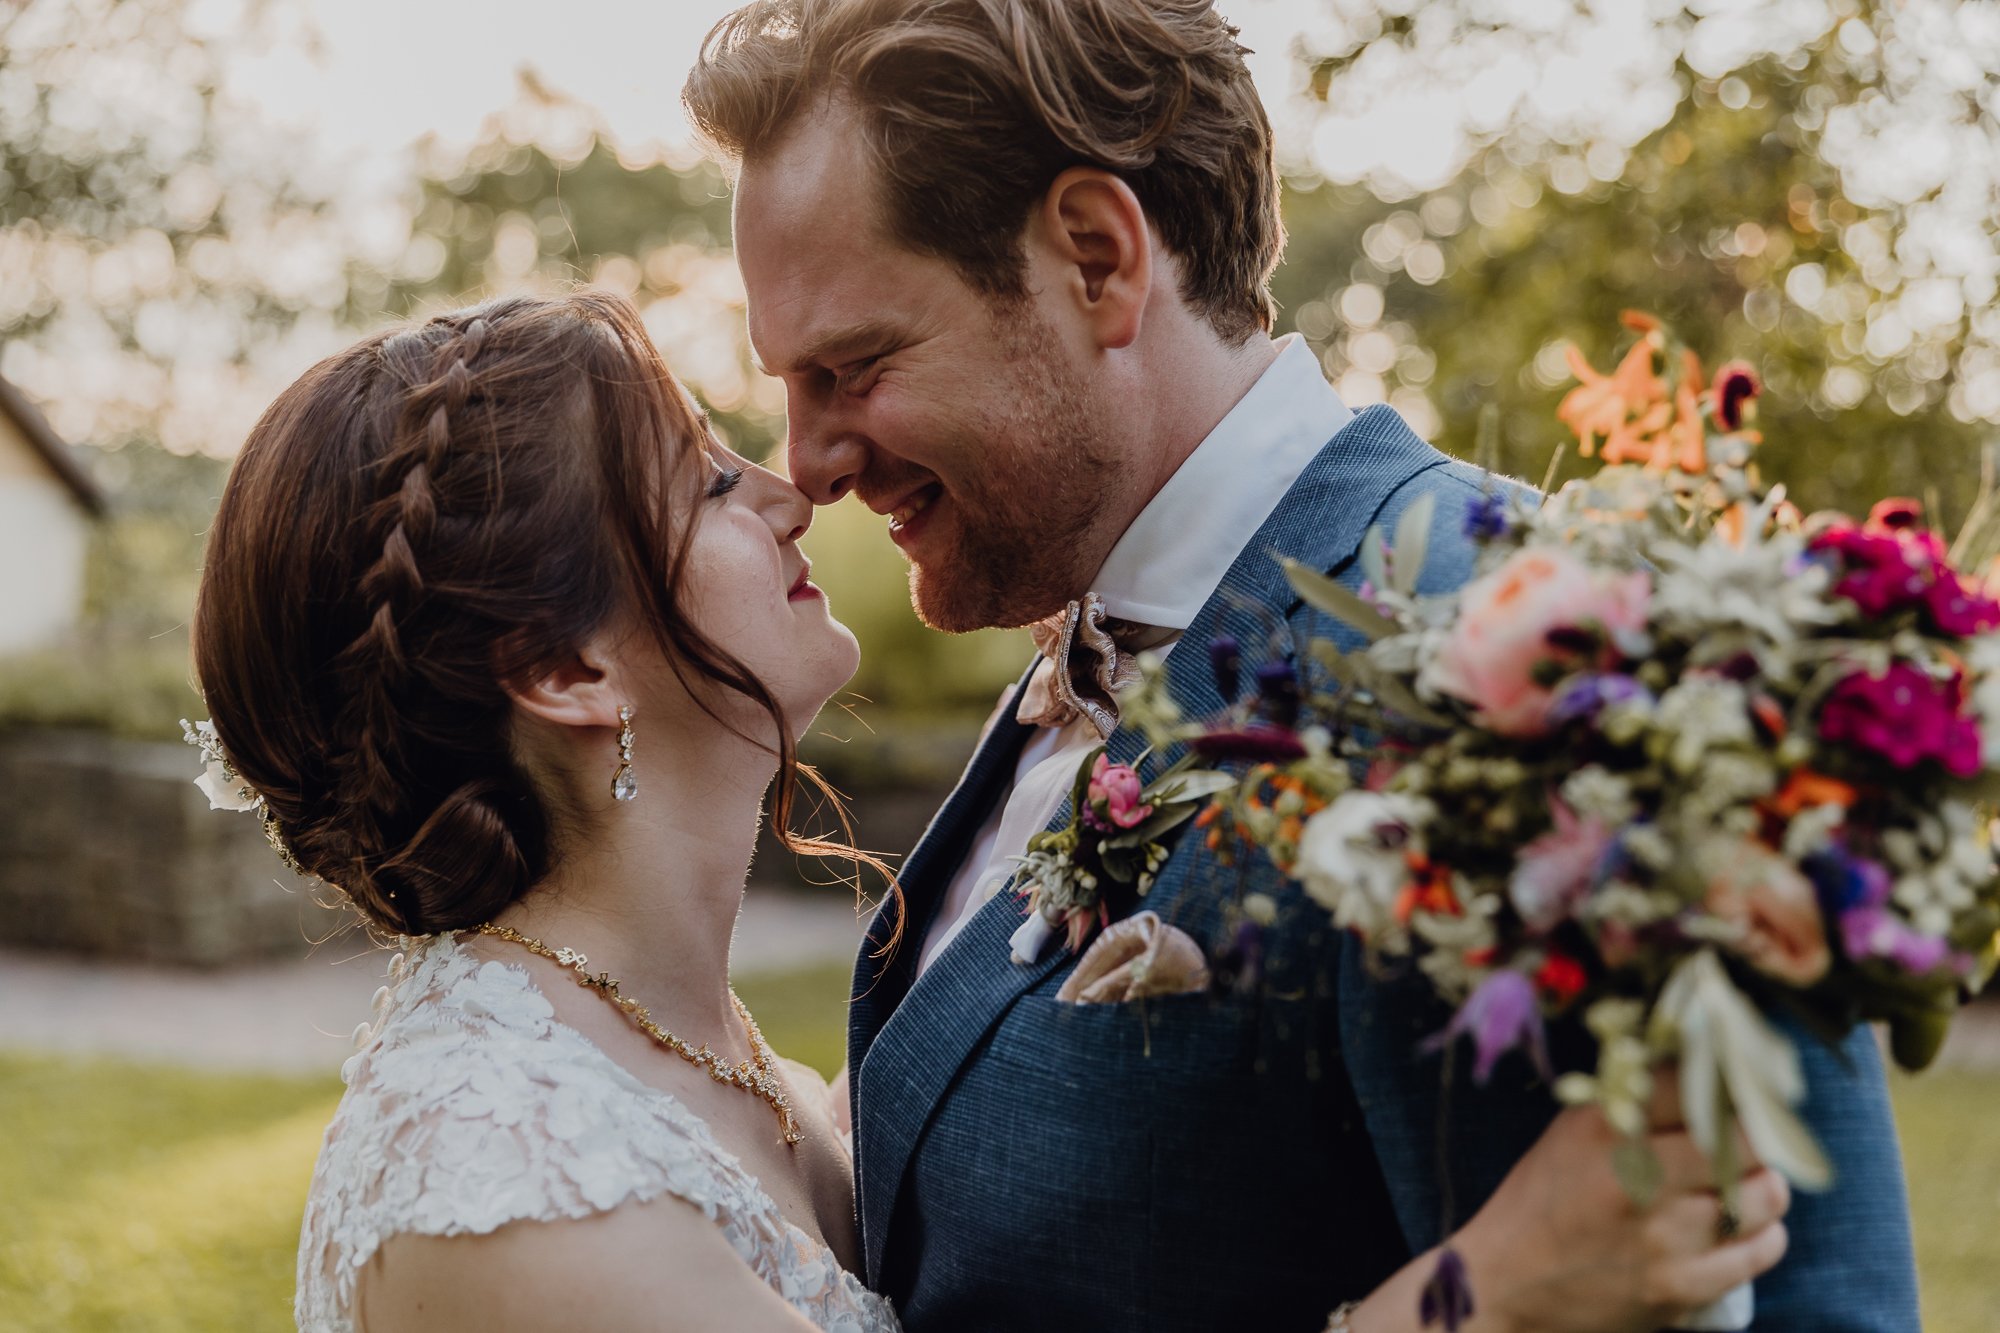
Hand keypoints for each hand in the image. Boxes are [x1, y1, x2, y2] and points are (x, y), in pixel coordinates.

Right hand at [1453, 1096, 1790, 1332]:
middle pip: (1746, 1138)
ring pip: (1765, 1194)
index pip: (1694, 1082)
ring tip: (1747, 1183)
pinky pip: (1760, 1250)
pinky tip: (1745, 1226)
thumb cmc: (1539, 1201)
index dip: (1721, 1080)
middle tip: (1747, 1137)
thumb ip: (1632, 1105)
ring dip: (1764, 1183)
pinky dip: (1763, 1233)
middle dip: (1754, 1134)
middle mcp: (1637, 1177)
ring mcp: (1664, 1236)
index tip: (1729, 1085)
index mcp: (1604, 1128)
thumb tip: (1699, 1071)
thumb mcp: (1571, 1133)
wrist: (1506, 1285)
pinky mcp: (1681, 1286)